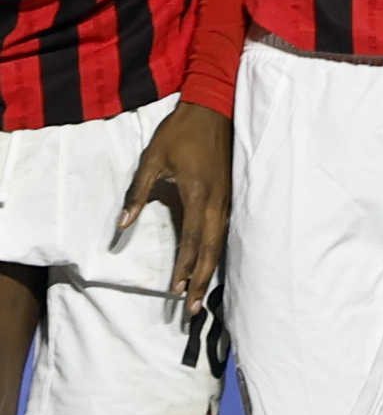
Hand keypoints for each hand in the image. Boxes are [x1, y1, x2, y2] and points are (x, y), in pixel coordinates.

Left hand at [118, 100, 231, 307]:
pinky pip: (225, 229)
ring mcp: (227, 197)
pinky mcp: (230, 192)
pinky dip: (218, 250)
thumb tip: (121, 226)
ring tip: (203, 294)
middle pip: (211, 248)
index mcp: (198, 193)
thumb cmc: (180, 131)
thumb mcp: (151, 159)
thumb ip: (137, 193)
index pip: (191, 239)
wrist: (215, 105)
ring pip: (220, 241)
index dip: (185, 266)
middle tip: (194, 309)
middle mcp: (217, 200)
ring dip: (212, 269)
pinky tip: (213, 262)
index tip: (177, 292)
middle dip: (202, 279)